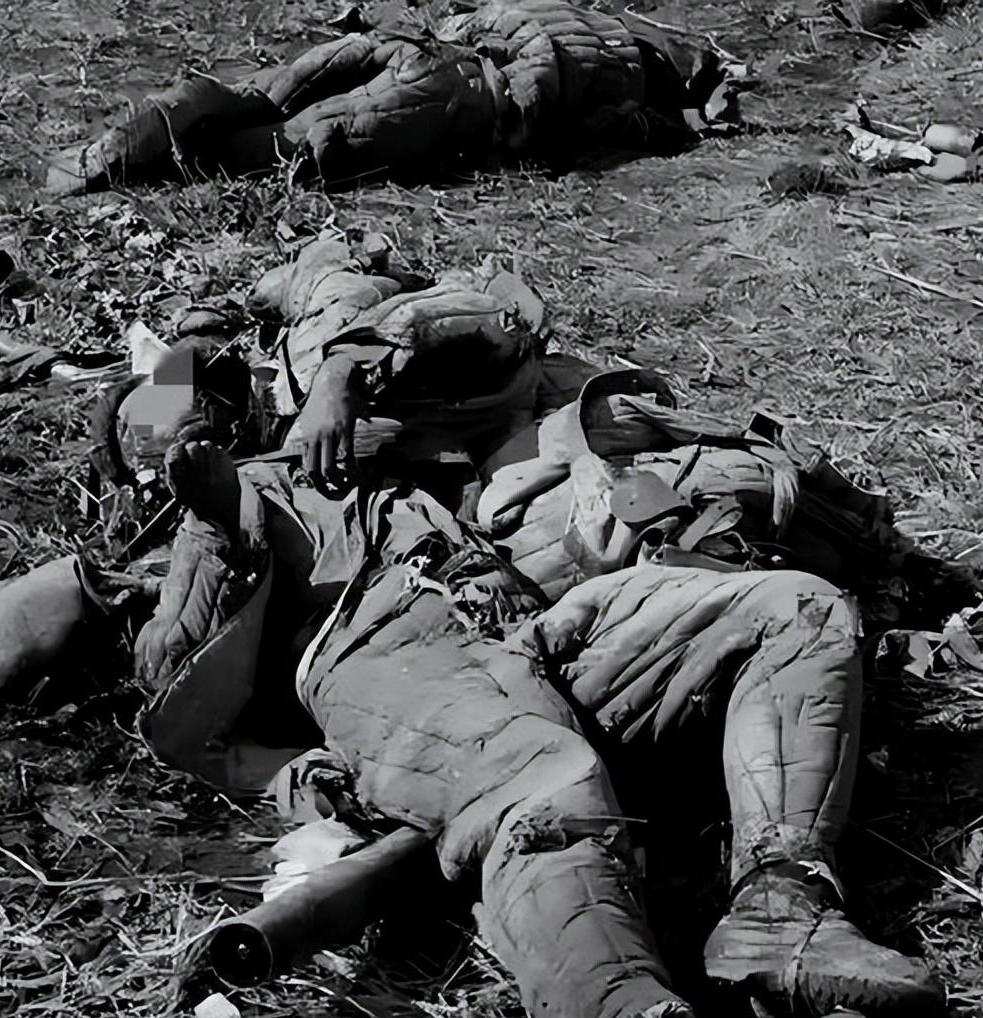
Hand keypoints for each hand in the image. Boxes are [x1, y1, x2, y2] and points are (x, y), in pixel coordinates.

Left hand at [294, 356, 359, 490]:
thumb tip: (313, 449)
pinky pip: (346, 456)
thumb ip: (311, 435)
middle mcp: (314, 438)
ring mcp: (328, 435)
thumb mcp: (309, 418)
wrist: (333, 380)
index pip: (306, 466)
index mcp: (305, 437)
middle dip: (326, 487)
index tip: (327, 486)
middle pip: (315, 472)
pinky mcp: (344, 430)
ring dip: (340, 480)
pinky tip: (358, 471)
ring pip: (330, 468)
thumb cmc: (323, 398)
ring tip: (350, 483)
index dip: (316, 480)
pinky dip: (352, 469)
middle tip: (337, 492)